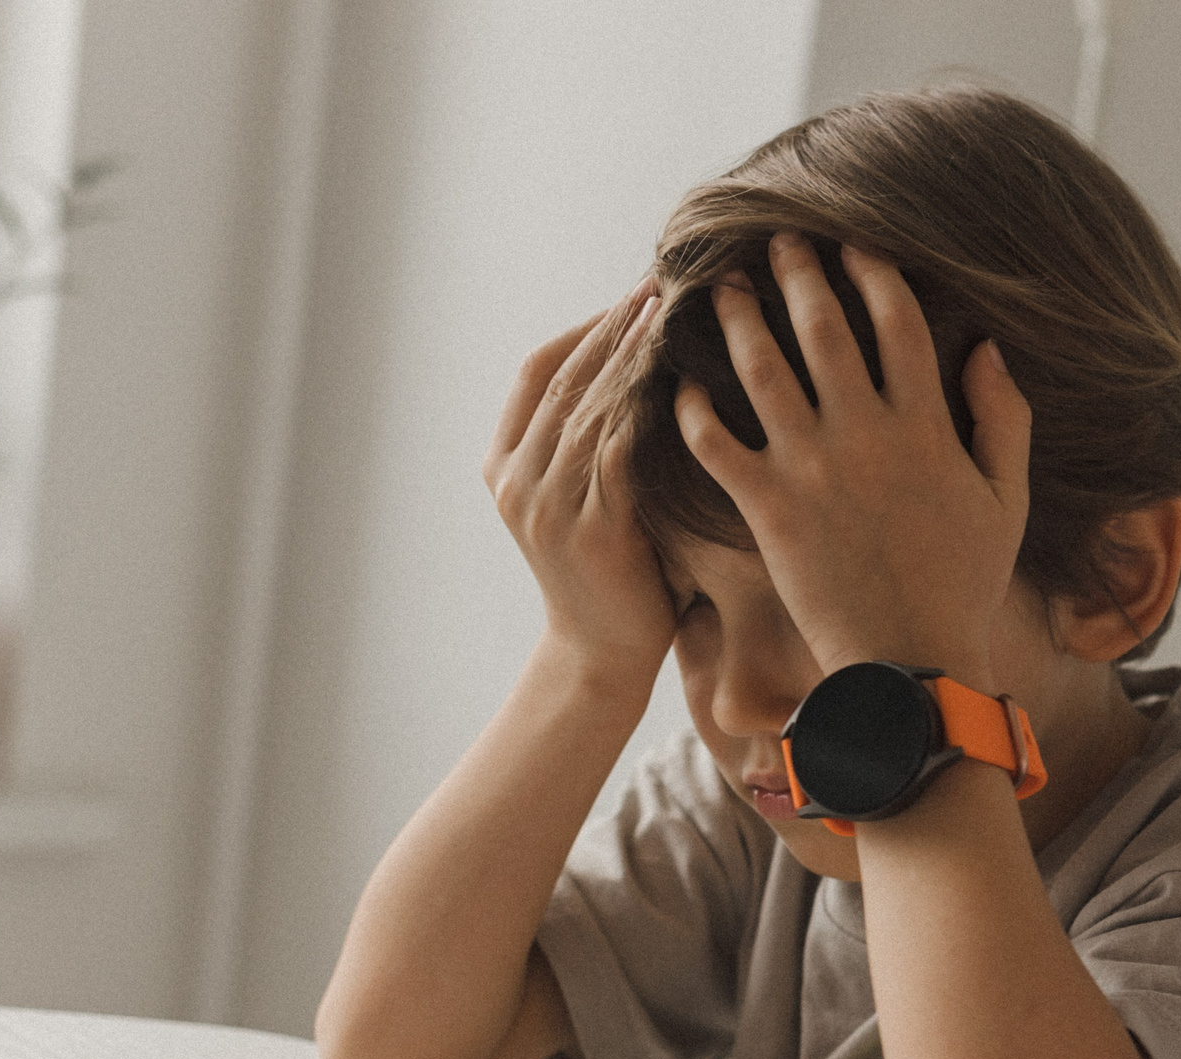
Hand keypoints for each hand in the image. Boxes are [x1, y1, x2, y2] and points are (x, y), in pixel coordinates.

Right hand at [486, 282, 673, 682]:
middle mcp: (513, 478)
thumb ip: (596, 439)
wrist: (602, 654)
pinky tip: (677, 376)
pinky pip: (612, 450)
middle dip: (612, 325)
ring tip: (672, 313)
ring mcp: (542, 504)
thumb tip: (646, 363)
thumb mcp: (589, 495)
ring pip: (586, 405)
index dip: (585, 326)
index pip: (536, 368)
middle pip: (561, 376)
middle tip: (661, 283)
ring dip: (630, 354)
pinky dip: (642, 407)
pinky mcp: (583, 529)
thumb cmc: (614, 570)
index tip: (634, 292)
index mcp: (503, 462)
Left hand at [674, 233, 1030, 688]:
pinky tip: (677, 382)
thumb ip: (1004, 420)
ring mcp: (811, 468)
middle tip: (774, 241)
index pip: (896, 320)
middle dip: (796, 273)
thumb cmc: (963, 587)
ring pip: (762, 369)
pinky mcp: (766, 509)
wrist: (911, 664)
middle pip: (822, 327)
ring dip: (738, 320)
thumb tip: (987, 348)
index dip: (871, 273)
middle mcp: (865, 433)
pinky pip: (716, 444)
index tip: (850, 244)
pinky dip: (691, 409)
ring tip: (721, 288)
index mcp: (926, 424)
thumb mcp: (1007, 501)